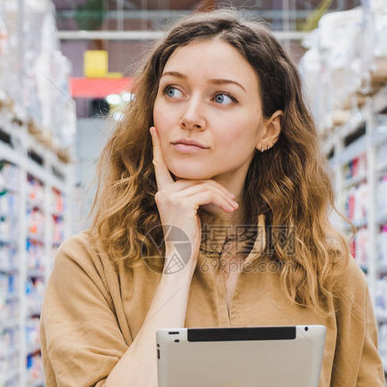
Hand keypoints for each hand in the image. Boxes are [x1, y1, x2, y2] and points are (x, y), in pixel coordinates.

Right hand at [151, 127, 237, 262]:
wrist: (182, 256)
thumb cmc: (186, 236)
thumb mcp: (186, 211)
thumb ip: (189, 194)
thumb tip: (206, 185)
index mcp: (162, 192)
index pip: (159, 165)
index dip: (156, 148)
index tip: (153, 130)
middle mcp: (163, 192)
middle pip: (195, 178)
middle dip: (216, 187)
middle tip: (231, 199)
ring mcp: (172, 197)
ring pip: (204, 186)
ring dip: (222, 196)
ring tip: (232, 206)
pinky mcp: (182, 204)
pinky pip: (207, 194)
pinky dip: (222, 200)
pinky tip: (229, 209)